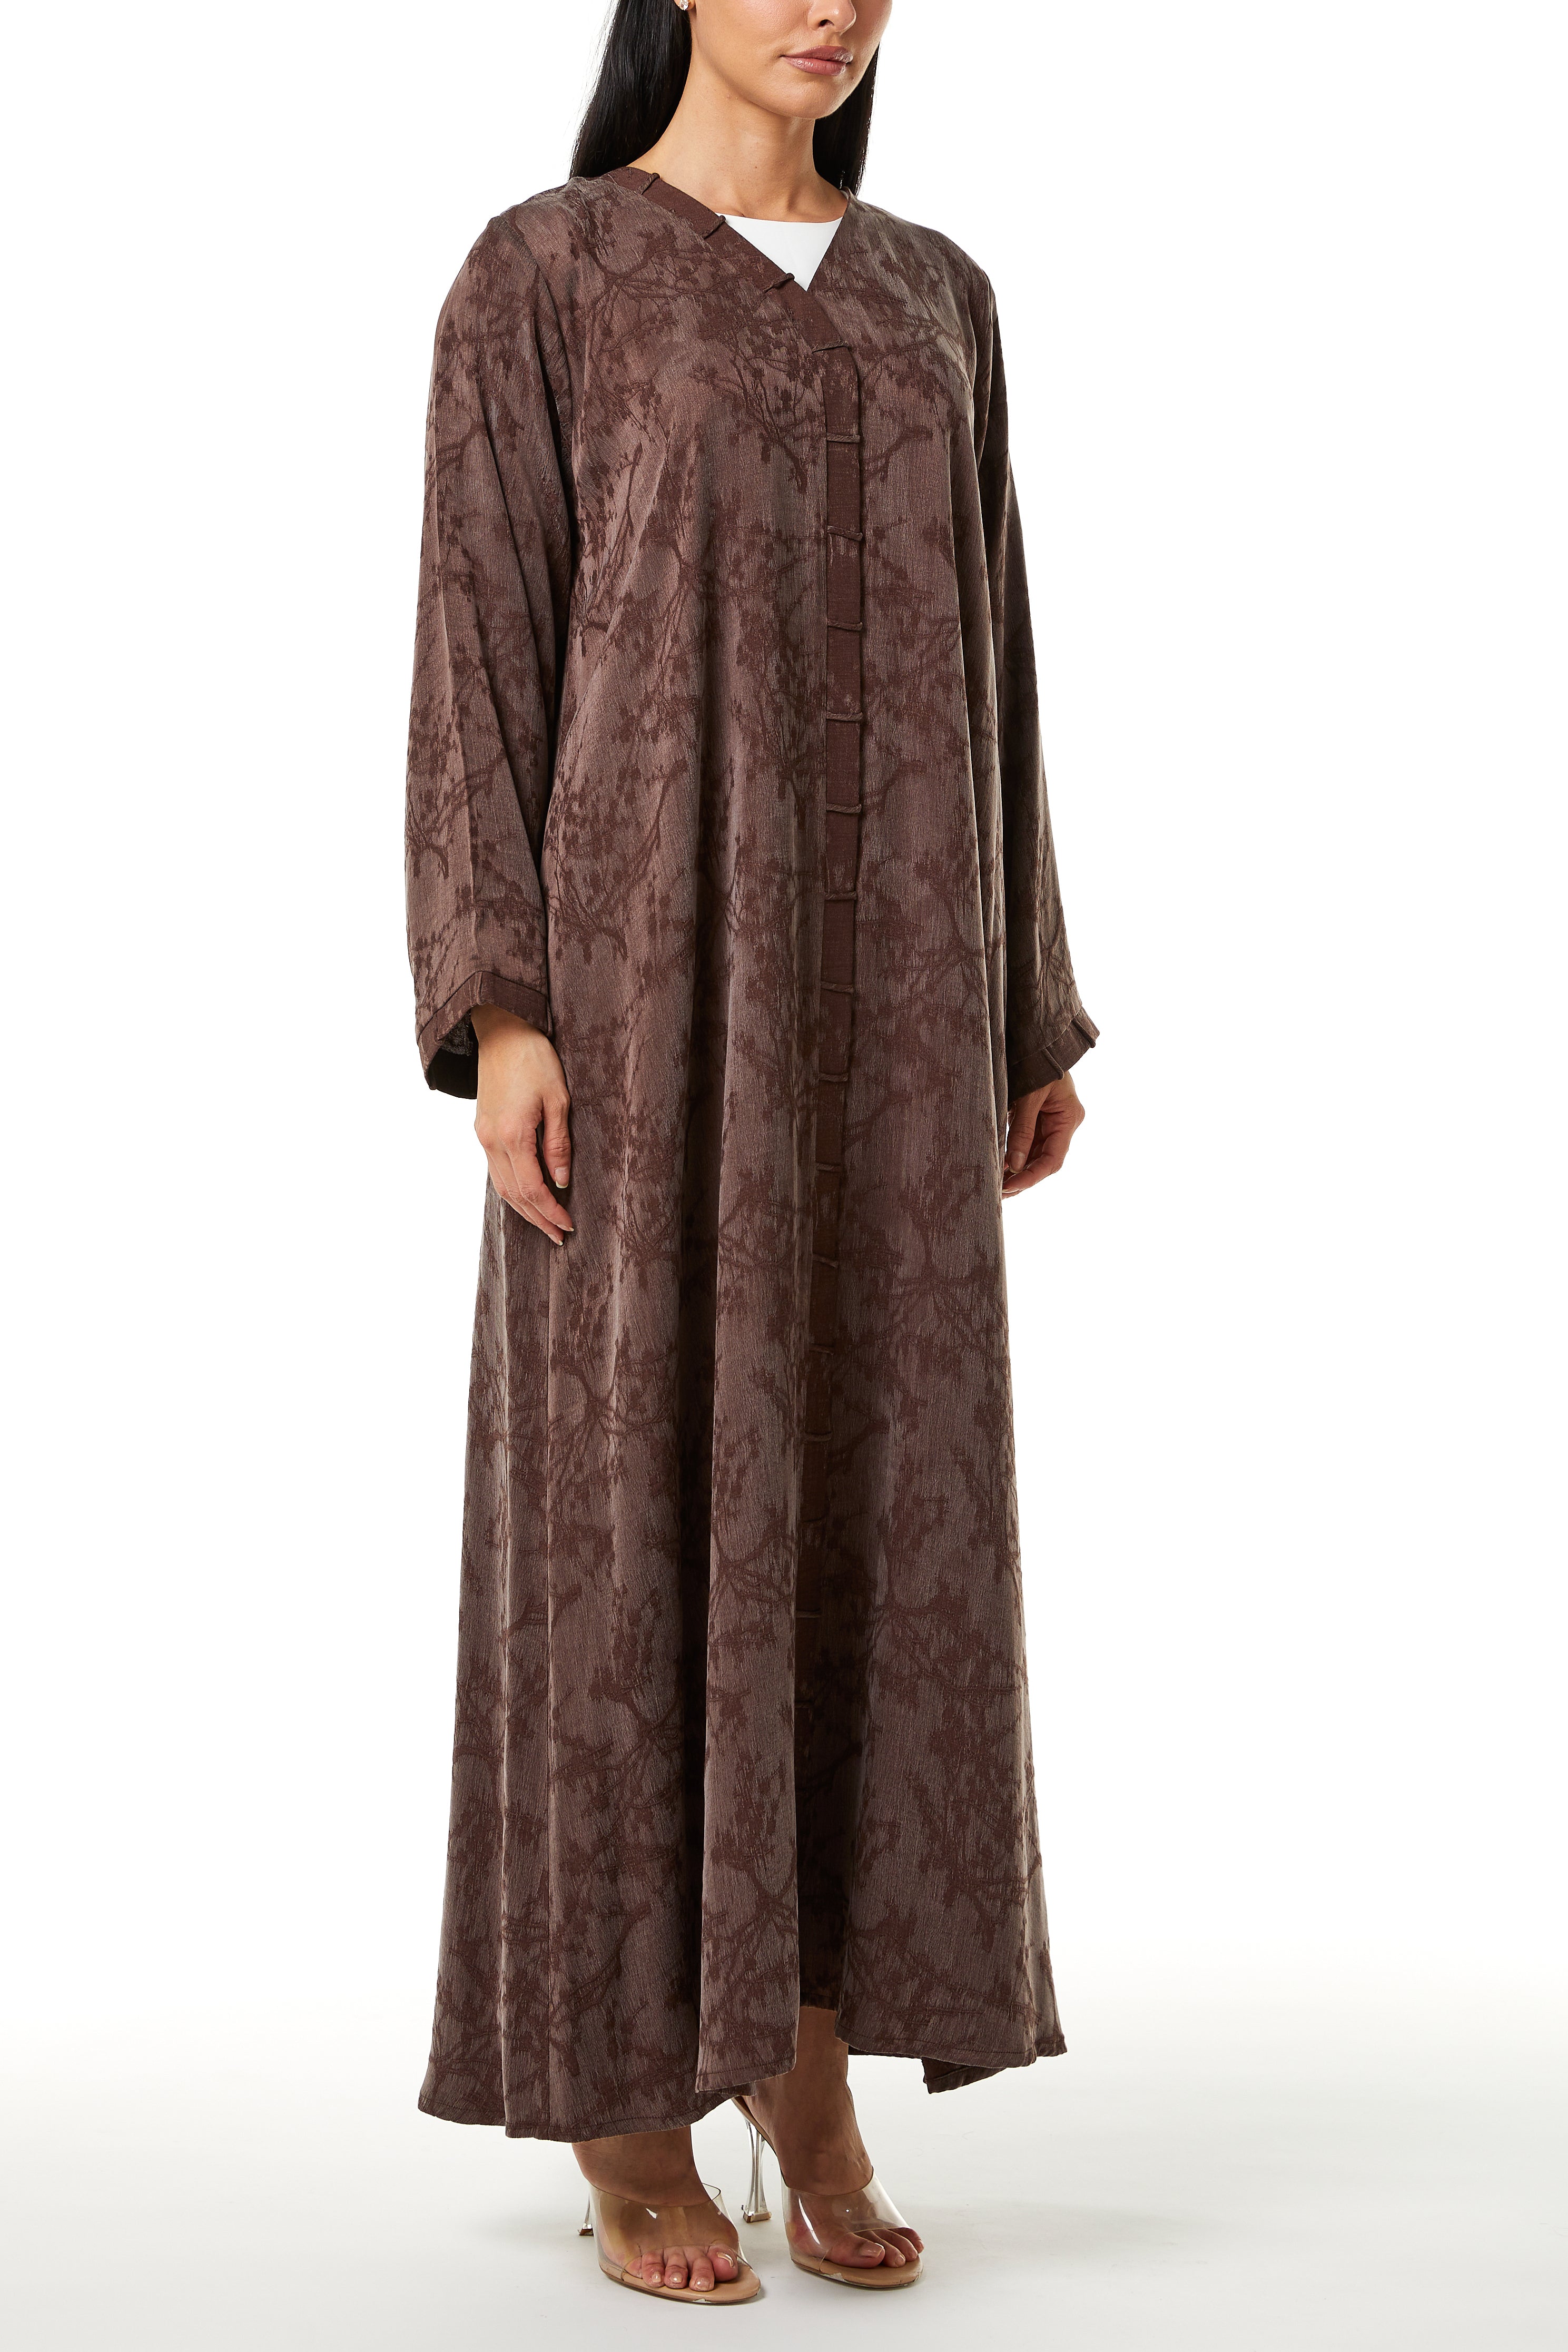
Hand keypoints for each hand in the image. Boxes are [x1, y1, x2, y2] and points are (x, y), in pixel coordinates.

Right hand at [471, 1006, 573, 1245]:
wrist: (501, 1031)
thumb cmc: (534, 1059)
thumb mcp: (558, 1099)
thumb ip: (558, 1143)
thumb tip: (560, 1180)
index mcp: (512, 1134)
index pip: (532, 1188)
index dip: (550, 1211)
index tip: (569, 1225)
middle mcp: (491, 1140)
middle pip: (513, 1194)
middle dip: (537, 1219)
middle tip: (559, 1237)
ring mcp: (483, 1136)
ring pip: (501, 1186)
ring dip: (523, 1209)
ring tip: (545, 1224)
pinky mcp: (482, 1129)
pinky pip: (496, 1171)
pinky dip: (512, 1189)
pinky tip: (526, 1196)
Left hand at [1002, 1074, 1084, 1196]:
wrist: (1037, 1039)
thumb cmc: (1037, 1062)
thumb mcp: (1028, 1096)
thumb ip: (1022, 1130)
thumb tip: (1014, 1165)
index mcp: (1069, 1118)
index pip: (1053, 1159)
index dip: (1032, 1176)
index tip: (1011, 1187)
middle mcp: (1064, 1124)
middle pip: (1045, 1161)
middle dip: (1023, 1178)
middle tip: (998, 1193)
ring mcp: (1052, 1122)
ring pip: (1036, 1155)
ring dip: (1017, 1171)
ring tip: (996, 1186)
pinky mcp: (1039, 1119)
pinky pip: (1028, 1143)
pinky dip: (1015, 1156)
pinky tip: (1000, 1168)